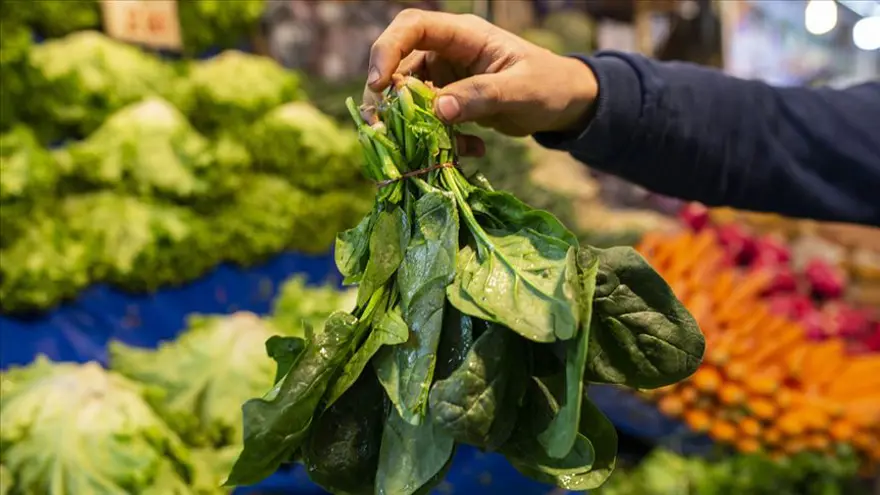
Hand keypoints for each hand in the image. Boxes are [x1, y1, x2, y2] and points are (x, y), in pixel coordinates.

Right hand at [366, 9, 598, 154]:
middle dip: (390, 99)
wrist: (564, 104)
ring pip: (409, 98)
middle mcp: (448, 51)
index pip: (412, 27)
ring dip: (414, 126)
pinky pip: (429, 121)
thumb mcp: (520, 91)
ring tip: (434, 149)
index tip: (378, 84)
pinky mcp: (450, 102)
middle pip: (398, 65)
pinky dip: (440, 140)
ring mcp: (446, 77)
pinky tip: (471, 150)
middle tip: (385, 130)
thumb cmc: (549, 86)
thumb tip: (438, 110)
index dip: (387, 50)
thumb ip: (481, 97)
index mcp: (464, 35)